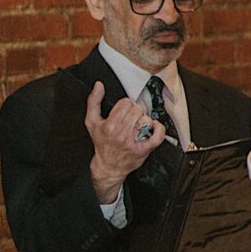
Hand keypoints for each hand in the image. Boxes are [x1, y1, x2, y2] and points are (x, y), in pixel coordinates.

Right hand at [85, 81, 164, 202]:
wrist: (108, 166)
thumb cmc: (102, 143)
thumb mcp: (92, 122)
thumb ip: (93, 102)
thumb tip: (98, 86)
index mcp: (109, 125)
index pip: (126, 103)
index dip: (126, 104)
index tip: (124, 110)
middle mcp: (121, 134)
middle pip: (137, 109)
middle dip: (135, 111)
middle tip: (131, 117)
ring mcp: (133, 142)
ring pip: (146, 120)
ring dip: (144, 120)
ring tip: (137, 125)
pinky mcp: (144, 149)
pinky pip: (157, 136)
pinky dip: (159, 129)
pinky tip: (154, 127)